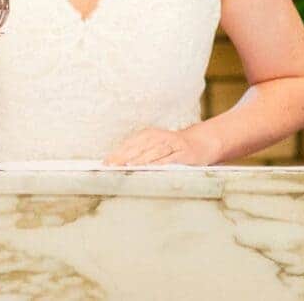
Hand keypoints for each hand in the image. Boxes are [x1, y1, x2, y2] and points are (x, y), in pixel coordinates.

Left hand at [103, 125, 217, 166]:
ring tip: (128, 167)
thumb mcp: (153, 147)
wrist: (199, 142)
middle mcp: (158, 137)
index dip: (116, 154)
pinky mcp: (183, 153)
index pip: (128, 145)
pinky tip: (152, 169)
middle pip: (138, 148)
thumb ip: (138, 154)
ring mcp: (171, 144)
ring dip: (140, 160)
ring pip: (152, 152)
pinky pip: (170, 159)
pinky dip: (160, 163)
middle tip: (112, 167)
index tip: (104, 164)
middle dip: (124, 157)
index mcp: (147, 135)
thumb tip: (117, 164)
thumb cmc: (171, 148)